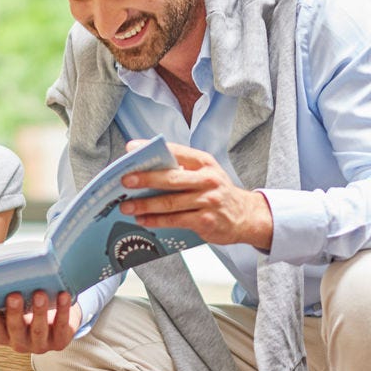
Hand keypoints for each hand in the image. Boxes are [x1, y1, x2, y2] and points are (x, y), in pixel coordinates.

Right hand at [0, 290, 80, 353]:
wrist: (55, 323)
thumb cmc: (27, 310)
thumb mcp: (14, 308)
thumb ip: (4, 297)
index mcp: (4, 336)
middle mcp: (20, 343)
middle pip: (16, 329)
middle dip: (15, 313)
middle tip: (14, 296)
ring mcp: (40, 345)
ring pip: (39, 330)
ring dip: (39, 312)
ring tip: (39, 293)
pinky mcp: (59, 342)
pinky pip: (62, 325)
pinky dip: (63, 310)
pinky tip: (63, 295)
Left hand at [117, 142, 274, 250]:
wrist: (245, 216)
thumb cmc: (218, 192)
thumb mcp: (205, 172)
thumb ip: (181, 168)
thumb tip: (146, 168)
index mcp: (204, 162)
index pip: (175, 152)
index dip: (151, 150)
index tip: (131, 150)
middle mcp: (207, 179)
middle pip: (171, 178)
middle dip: (145, 179)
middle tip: (125, 180)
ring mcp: (207, 201)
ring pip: (170, 203)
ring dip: (145, 204)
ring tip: (127, 206)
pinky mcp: (205, 220)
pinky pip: (174, 220)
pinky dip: (156, 220)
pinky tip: (143, 220)